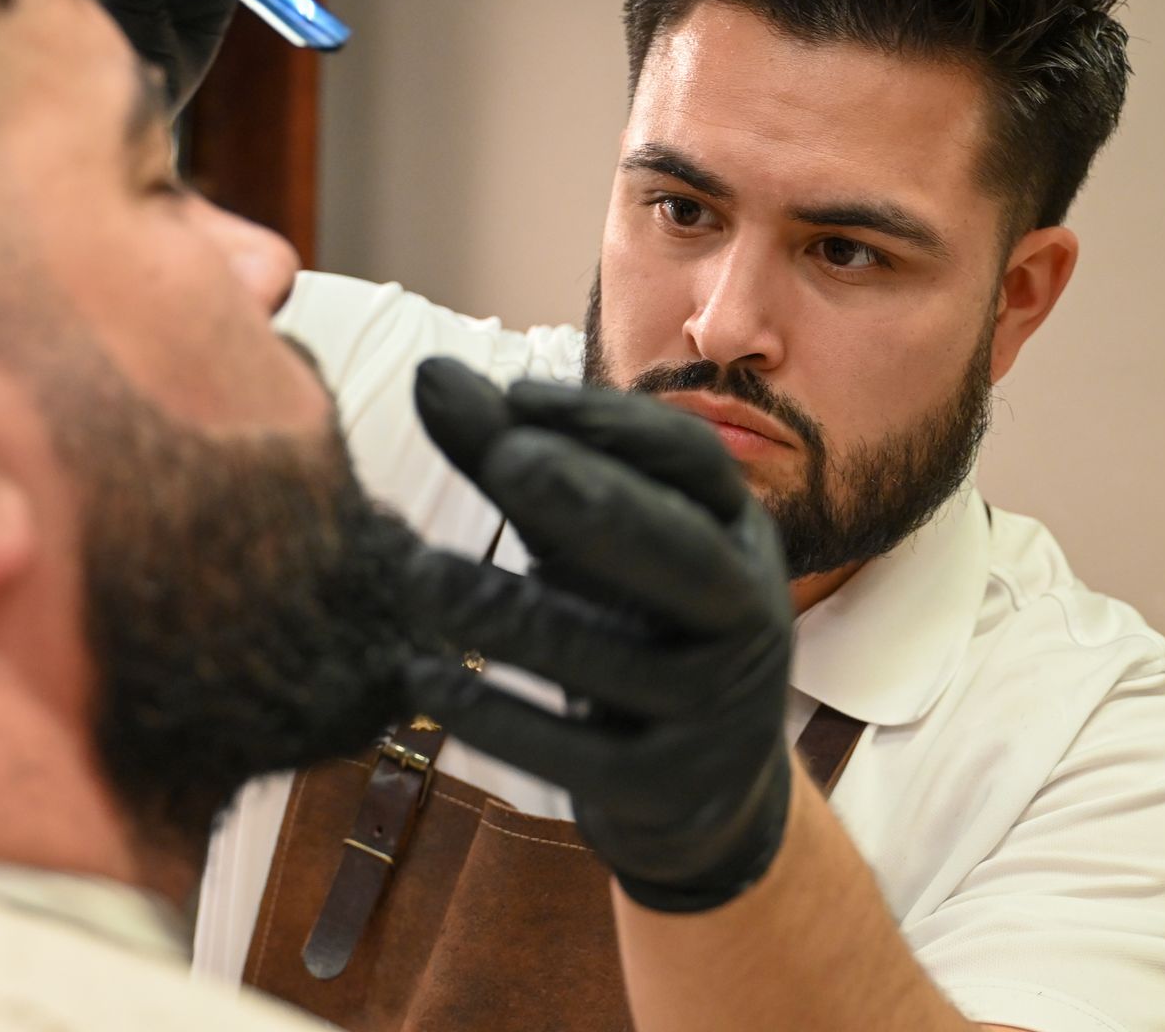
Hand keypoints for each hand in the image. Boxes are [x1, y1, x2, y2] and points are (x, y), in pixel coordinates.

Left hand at [404, 358, 794, 912]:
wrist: (707, 789)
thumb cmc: (633, 623)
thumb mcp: (582, 537)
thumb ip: (512, 458)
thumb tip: (429, 374)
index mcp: (734, 534)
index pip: (691, 463)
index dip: (612, 425)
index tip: (515, 396)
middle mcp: (745, 612)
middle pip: (682, 553)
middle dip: (597, 503)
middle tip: (505, 459)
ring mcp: (716, 708)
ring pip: (616, 659)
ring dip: (512, 615)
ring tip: (419, 574)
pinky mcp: (668, 787)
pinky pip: (577, 755)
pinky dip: (495, 716)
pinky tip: (420, 677)